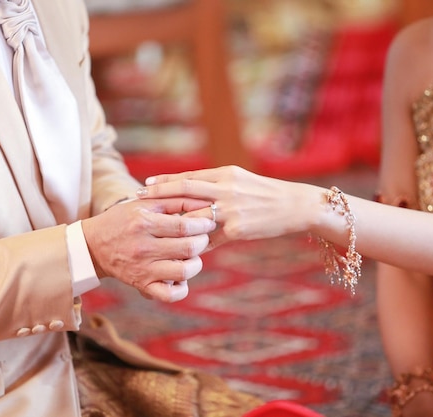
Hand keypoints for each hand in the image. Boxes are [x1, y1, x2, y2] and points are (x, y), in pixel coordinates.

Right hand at [81, 197, 214, 301]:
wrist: (93, 245)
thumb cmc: (123, 220)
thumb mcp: (143, 203)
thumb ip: (173, 200)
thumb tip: (204, 201)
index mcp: (143, 223)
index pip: (184, 226)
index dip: (203, 224)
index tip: (208, 222)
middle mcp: (143, 248)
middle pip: (188, 248)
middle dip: (203, 241)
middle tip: (202, 237)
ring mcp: (143, 269)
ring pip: (184, 272)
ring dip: (196, 263)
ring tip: (192, 255)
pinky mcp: (142, 285)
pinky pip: (170, 295)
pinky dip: (182, 288)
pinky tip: (180, 276)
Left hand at [136, 165, 316, 248]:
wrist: (294, 206)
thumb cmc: (266, 194)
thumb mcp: (241, 181)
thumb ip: (217, 185)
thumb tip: (192, 190)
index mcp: (225, 174)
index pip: (189, 177)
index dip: (165, 180)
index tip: (146, 183)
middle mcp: (226, 188)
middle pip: (185, 190)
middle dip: (159, 193)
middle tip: (137, 197)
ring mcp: (231, 209)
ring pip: (194, 215)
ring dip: (172, 221)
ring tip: (153, 226)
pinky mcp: (237, 228)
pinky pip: (211, 238)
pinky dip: (195, 244)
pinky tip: (180, 251)